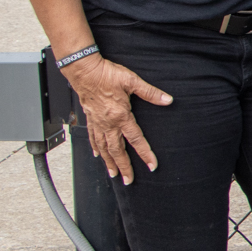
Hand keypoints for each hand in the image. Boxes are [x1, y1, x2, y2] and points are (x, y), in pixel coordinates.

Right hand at [62, 55, 172, 184]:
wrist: (84, 70)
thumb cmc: (106, 74)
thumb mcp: (132, 81)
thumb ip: (150, 93)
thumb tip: (167, 100)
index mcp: (121, 116)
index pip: (136, 140)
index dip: (145, 154)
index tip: (151, 166)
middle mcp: (108, 123)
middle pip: (117, 150)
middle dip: (123, 167)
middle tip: (128, 180)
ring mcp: (97, 122)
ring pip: (103, 148)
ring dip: (108, 162)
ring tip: (113, 174)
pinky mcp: (90, 118)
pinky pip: (92, 138)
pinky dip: (95, 148)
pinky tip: (97, 155)